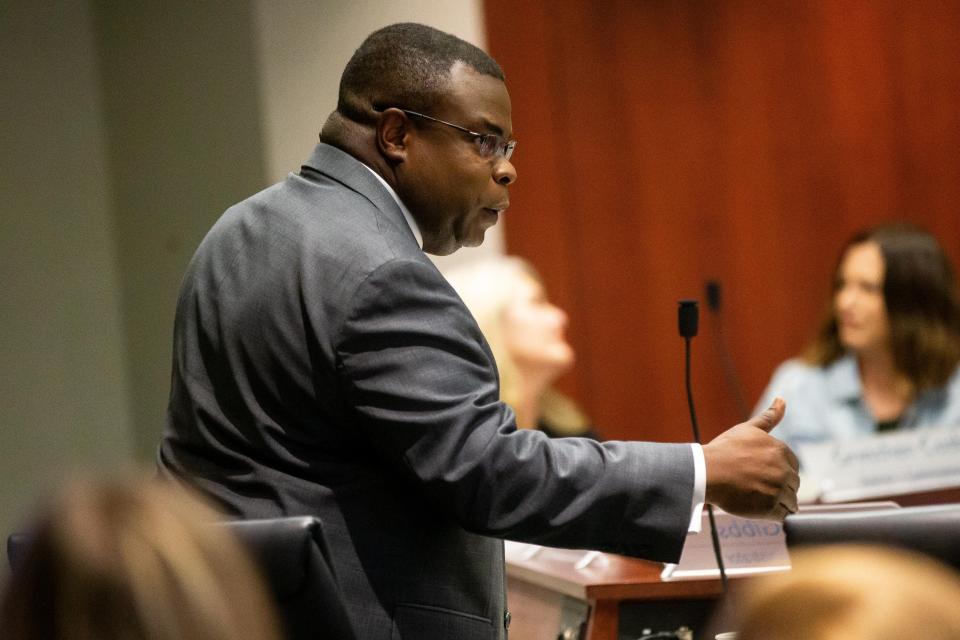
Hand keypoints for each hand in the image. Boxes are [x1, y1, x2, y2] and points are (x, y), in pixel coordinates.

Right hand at [702, 397, 799, 520]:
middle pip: (793, 484)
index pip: (792, 466)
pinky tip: (757, 507)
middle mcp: (784, 470)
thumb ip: (769, 417)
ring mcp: (778, 490)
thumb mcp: (747, 429)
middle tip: (756, 486)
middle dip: (779, 486)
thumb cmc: (724, 450)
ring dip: (777, 501)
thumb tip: (782, 399)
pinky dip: (772, 513)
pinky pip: (782, 515)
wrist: (706, 472)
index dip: (777, 471)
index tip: (760, 473)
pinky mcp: (770, 508)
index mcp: (781, 450)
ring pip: (790, 501)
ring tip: (757, 497)